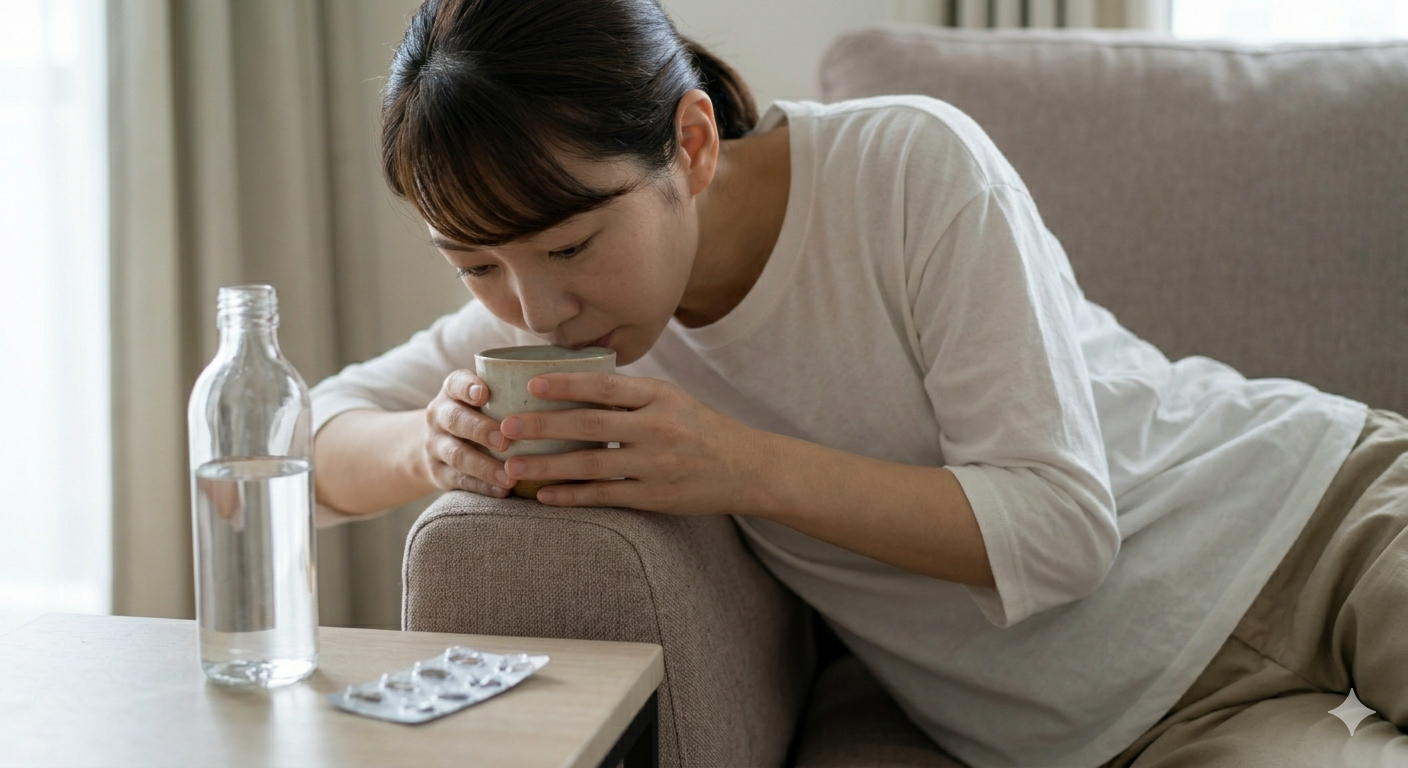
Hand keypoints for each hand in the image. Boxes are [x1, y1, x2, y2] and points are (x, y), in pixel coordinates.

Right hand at [420, 369, 513, 497]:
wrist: (440, 444)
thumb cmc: (482, 414)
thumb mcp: (488, 398)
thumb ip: (513, 391)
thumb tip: (566, 384)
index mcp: (453, 391)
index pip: (456, 383)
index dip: (468, 387)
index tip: (484, 393)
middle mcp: (440, 415)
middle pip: (455, 419)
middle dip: (479, 429)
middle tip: (504, 440)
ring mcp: (435, 446)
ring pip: (457, 455)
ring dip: (484, 466)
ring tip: (509, 476)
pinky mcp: (438, 473)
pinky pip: (459, 481)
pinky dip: (482, 486)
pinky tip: (503, 491)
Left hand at [498, 373, 761, 513]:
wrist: (749, 468)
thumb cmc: (704, 430)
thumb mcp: (674, 400)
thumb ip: (632, 395)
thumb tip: (575, 385)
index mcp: (660, 396)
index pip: (605, 386)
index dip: (566, 385)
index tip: (530, 386)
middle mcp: (657, 427)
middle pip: (590, 425)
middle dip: (543, 426)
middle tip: (506, 427)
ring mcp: (656, 464)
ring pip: (591, 465)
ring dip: (547, 466)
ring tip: (512, 466)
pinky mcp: (655, 496)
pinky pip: (605, 496)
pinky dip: (572, 496)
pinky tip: (544, 496)